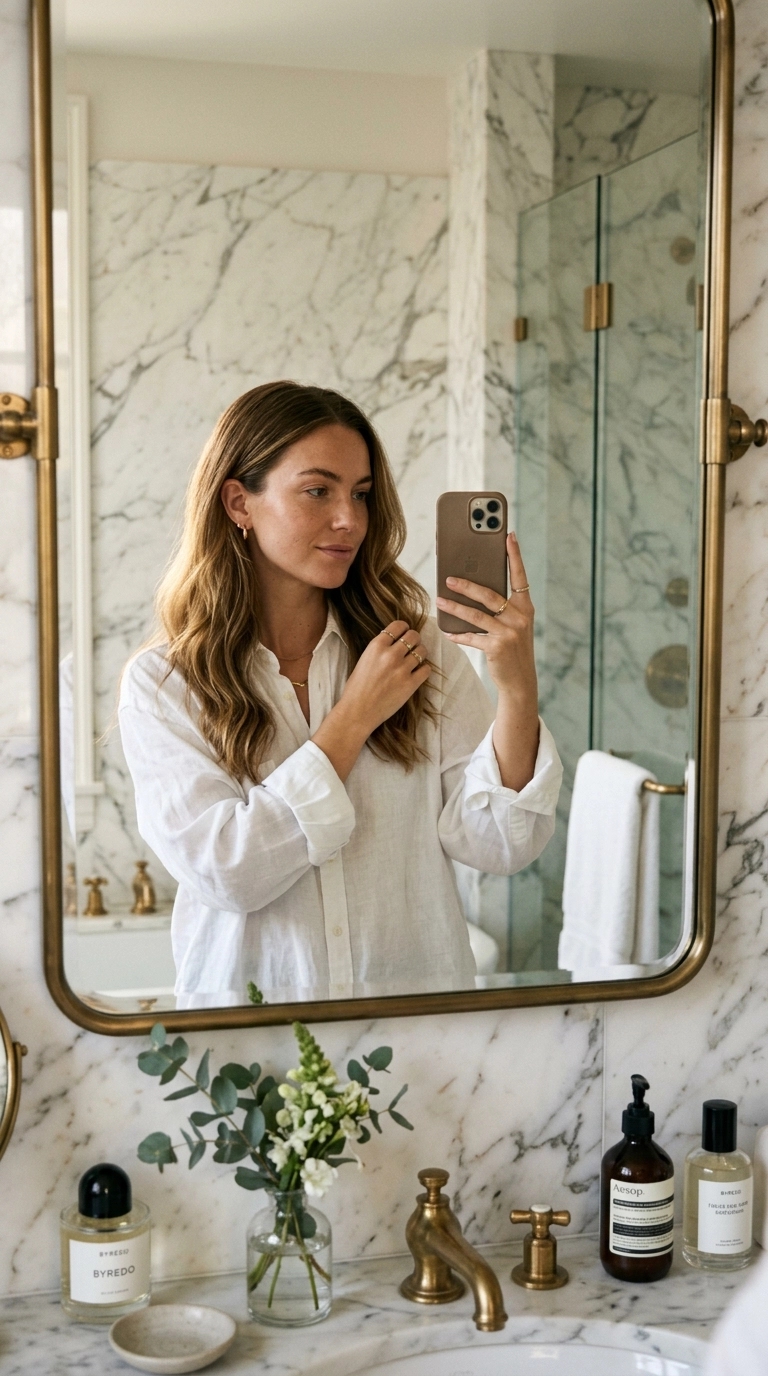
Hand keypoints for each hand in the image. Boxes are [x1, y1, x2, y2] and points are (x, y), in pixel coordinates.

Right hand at [311, 621, 430, 781]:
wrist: (357, 711)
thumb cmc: (357, 688)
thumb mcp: (364, 660)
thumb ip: (380, 649)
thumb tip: (395, 641)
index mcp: (376, 646)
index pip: (398, 625)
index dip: (404, 628)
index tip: (404, 633)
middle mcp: (390, 655)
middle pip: (414, 635)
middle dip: (415, 639)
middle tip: (412, 647)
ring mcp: (402, 669)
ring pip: (422, 651)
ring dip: (420, 654)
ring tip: (415, 660)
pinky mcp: (411, 684)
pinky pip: (426, 669)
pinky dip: (424, 669)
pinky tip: (417, 673)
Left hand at [436, 533, 536, 703]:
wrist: (520, 680)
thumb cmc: (513, 648)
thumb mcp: (514, 625)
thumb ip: (502, 608)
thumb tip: (474, 588)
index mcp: (525, 607)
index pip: (520, 576)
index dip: (514, 555)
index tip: (509, 535)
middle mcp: (520, 617)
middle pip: (490, 595)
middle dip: (467, 585)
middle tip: (448, 577)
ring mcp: (509, 633)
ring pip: (476, 615)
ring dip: (455, 607)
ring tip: (440, 599)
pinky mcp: (497, 647)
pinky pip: (472, 637)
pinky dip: (458, 634)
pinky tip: (447, 631)